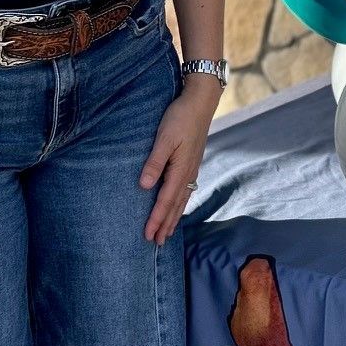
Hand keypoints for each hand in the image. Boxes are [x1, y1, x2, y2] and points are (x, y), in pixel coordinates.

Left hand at [139, 76, 222, 245]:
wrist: (200, 102)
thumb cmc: (180, 117)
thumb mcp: (164, 138)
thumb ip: (154, 162)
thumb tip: (144, 186)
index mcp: (180, 170)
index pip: (165, 201)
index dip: (156, 220)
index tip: (148, 236)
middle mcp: (188, 173)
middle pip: (175, 206)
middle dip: (165, 225)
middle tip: (156, 243)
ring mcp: (191, 169)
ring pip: (182, 200)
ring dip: (173, 217)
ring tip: (167, 232)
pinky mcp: (192, 163)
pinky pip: (185, 191)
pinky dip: (180, 204)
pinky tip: (178, 206)